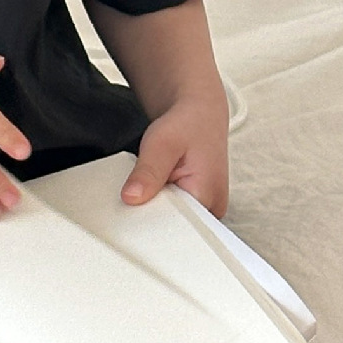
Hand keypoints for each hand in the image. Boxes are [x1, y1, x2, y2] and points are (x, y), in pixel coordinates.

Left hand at [121, 90, 230, 215]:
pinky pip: (173, 212)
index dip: (148, 222)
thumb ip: (148, 172)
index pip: (175, 228)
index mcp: (207, 197)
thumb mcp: (161, 143)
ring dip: (153, 207)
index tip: (130, 211)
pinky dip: (158, 202)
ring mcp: (205, 207)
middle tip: (135, 194)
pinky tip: (153, 189)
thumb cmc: (186, 125)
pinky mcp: (196, 203)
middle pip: (171, 227)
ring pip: (171, 220)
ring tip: (147, 187)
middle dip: (149, 214)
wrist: (198, 114)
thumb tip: (131, 198)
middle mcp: (211, 208)